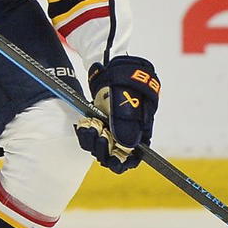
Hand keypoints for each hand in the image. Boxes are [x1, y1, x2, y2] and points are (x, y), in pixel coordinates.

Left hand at [74, 55, 160, 172]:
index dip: (124, 162)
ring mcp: (113, 126)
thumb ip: (127, 122)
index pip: (135, 156)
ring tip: (90, 126)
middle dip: (104, 149)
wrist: (111, 65)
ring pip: (101, 145)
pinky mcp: (100, 121)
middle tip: (99, 135)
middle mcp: (128, 130)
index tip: (113, 162)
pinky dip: (86, 132)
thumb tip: (127, 146)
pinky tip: (85, 123)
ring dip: (93, 139)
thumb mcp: (128, 100)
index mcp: (141, 128)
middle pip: (115, 153)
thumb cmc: (126, 80)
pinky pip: (91, 134)